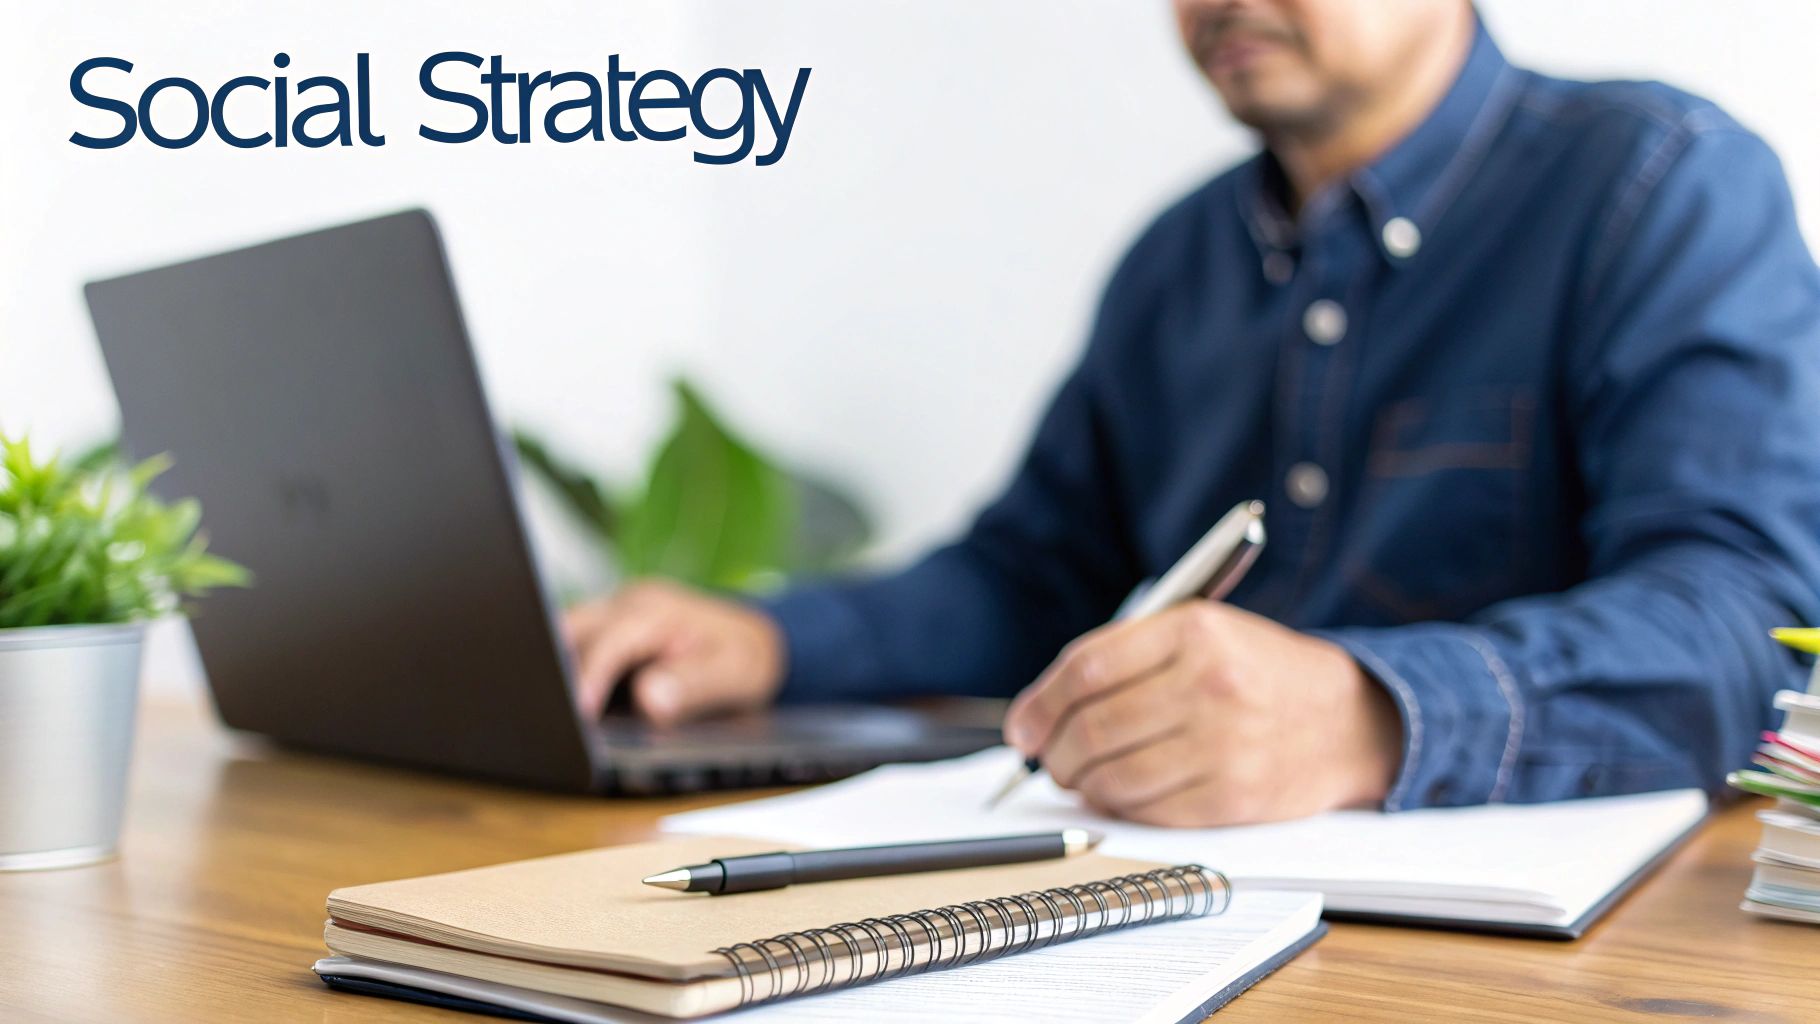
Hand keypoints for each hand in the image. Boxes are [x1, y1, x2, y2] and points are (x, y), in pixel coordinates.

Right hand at [562, 580, 784, 725]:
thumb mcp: (735, 675)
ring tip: (551, 714)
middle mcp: (629, 603)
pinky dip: (567, 668)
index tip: (578, 712)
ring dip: (555, 667)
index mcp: (658, 610)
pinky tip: (565, 704)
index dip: (591, 677)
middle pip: (571, 627)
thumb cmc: (743, 658)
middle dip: (553, 666)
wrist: (753, 640)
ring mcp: (614, 611)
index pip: (611, 641)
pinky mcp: (608, 627)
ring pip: (566, 633)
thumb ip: (694, 685)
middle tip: (547, 714)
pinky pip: (576, 643)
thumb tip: (650, 698)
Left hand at [1002, 602, 1400, 826]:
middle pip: (1093, 728)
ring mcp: (1226, 745)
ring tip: (1080, 777)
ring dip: (1081, 784)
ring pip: (1114, 778)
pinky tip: (1119, 794)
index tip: (1022, 727)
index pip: (1086, 670)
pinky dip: (1120, 807)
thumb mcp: (1199, 631)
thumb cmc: (1254, 671)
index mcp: (1194, 631)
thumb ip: (1122, 658)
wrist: (1347, 719)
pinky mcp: (1235, 797)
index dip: (1039, 704)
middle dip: (1054, 752)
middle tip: (1046, 758)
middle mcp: (1211, 685)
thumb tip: (1038, 715)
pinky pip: (1150, 812)